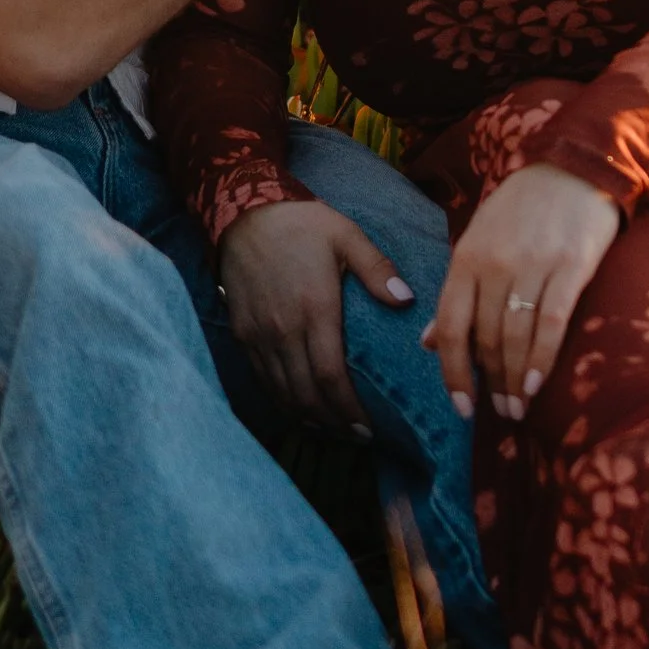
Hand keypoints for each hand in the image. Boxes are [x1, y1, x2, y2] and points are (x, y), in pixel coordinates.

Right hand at [219, 197, 414, 434]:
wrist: (245, 212)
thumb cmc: (302, 224)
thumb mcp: (347, 236)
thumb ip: (378, 270)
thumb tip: (407, 301)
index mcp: (314, 309)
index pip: (330, 377)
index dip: (348, 410)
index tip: (367, 428)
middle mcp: (283, 329)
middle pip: (306, 394)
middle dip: (332, 423)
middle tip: (356, 436)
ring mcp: (259, 335)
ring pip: (282, 393)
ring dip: (307, 417)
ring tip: (332, 429)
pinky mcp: (242, 333)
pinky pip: (262, 379)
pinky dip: (281, 401)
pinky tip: (299, 408)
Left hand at [426, 166, 619, 415]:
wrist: (573, 167)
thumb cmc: (522, 209)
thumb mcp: (478, 241)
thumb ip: (457, 293)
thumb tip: (427, 343)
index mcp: (466, 258)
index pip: (450, 325)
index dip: (453, 372)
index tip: (461, 407)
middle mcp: (494, 264)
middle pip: (485, 337)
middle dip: (490, 383)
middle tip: (499, 413)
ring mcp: (533, 265)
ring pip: (515, 336)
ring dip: (515, 380)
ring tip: (519, 407)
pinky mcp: (571, 267)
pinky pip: (552, 322)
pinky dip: (542, 358)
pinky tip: (538, 384)